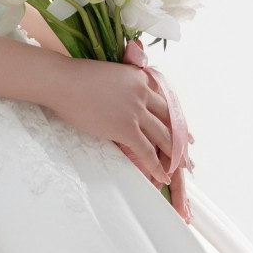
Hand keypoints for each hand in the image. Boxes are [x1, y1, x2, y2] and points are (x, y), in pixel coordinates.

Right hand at [40, 57, 175, 186]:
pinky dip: (157, 166)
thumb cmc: (75, 78)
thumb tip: (121, 99)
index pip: (164, 101)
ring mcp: (136, 110)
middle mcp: (144, 93)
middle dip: (181, 138)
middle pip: (170, 119)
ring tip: (182, 168)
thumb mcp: (108, 75)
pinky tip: (163, 177)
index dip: (176, 118)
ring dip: (175, 155)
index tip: (184, 129)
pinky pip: (147, 151)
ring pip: (164, 136)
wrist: (62, 81)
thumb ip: (122, 86)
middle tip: (190, 151)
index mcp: (140, 78)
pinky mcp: (126, 127)